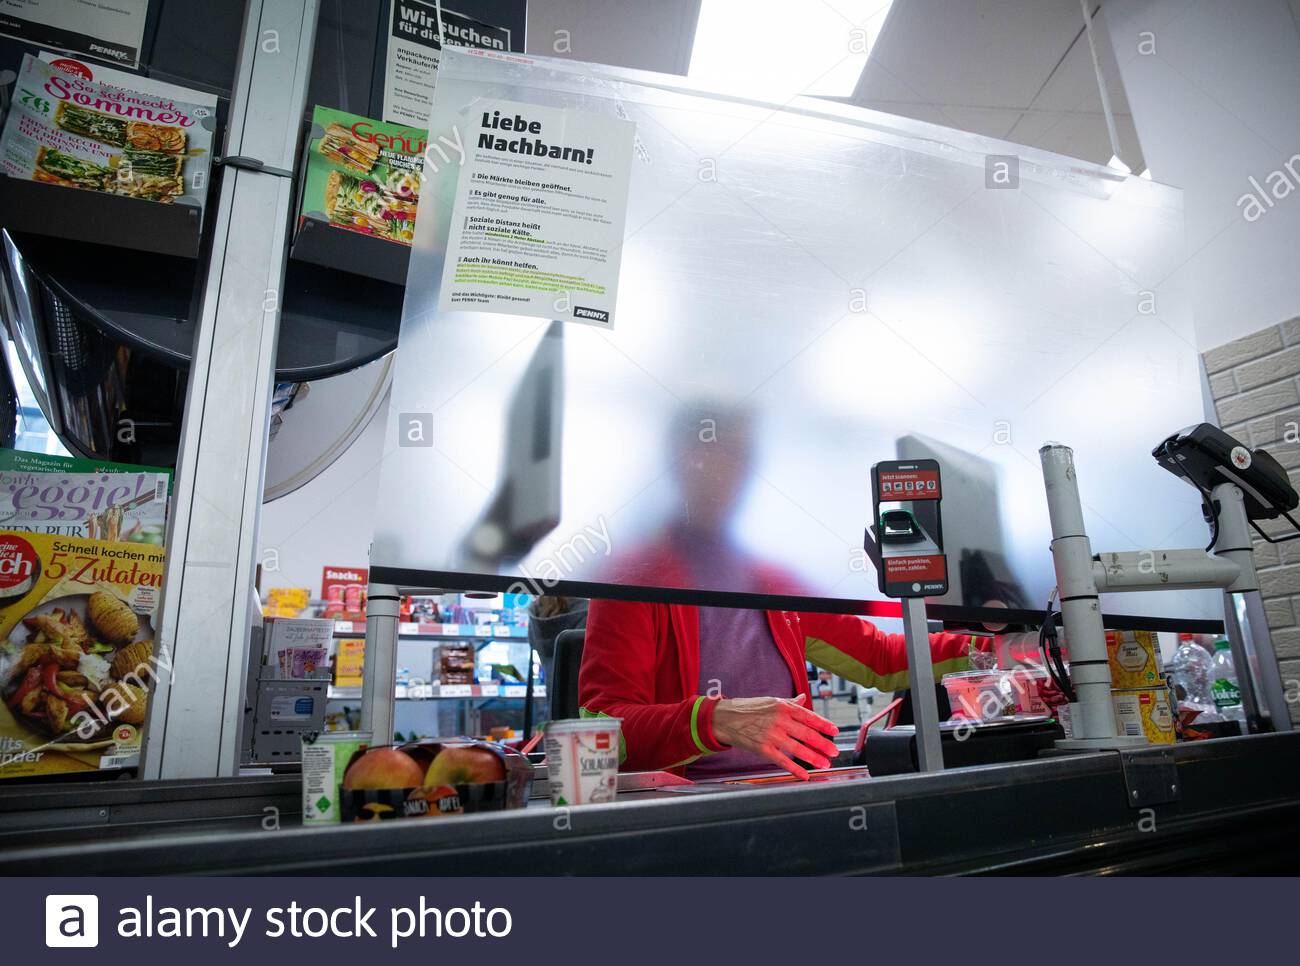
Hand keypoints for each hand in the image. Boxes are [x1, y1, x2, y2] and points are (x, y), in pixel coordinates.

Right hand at [711, 694, 840, 779]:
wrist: (725, 718)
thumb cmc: (748, 709)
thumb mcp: (771, 701)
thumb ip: (790, 703)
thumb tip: (804, 699)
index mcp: (783, 707)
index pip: (809, 716)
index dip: (824, 724)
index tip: (835, 731)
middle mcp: (780, 720)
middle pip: (807, 734)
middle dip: (824, 744)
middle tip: (834, 751)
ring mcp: (772, 736)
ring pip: (798, 748)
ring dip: (814, 757)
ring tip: (825, 763)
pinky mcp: (763, 749)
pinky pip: (783, 761)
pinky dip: (795, 769)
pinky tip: (805, 775)